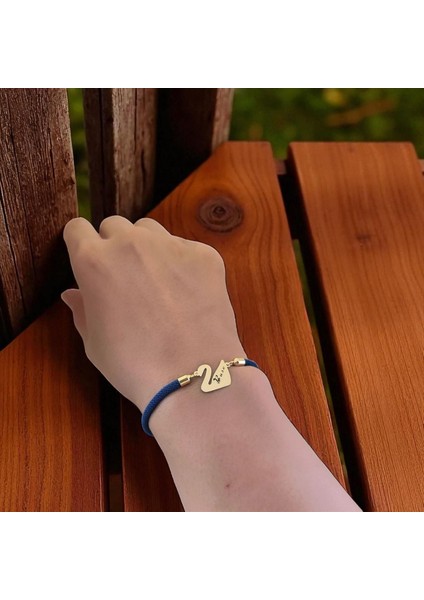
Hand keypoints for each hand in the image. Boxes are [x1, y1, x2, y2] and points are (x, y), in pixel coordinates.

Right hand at [62, 216, 245, 411]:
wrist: (193, 375)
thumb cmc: (135, 365)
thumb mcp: (94, 343)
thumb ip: (82, 310)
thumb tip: (72, 293)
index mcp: (94, 261)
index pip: (77, 228)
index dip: (82, 244)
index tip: (89, 258)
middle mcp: (130, 243)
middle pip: (115, 226)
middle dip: (115, 246)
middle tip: (126, 279)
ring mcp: (170, 244)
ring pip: (151, 230)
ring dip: (148, 248)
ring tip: (158, 284)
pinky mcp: (203, 254)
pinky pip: (185, 248)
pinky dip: (182, 264)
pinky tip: (188, 295)